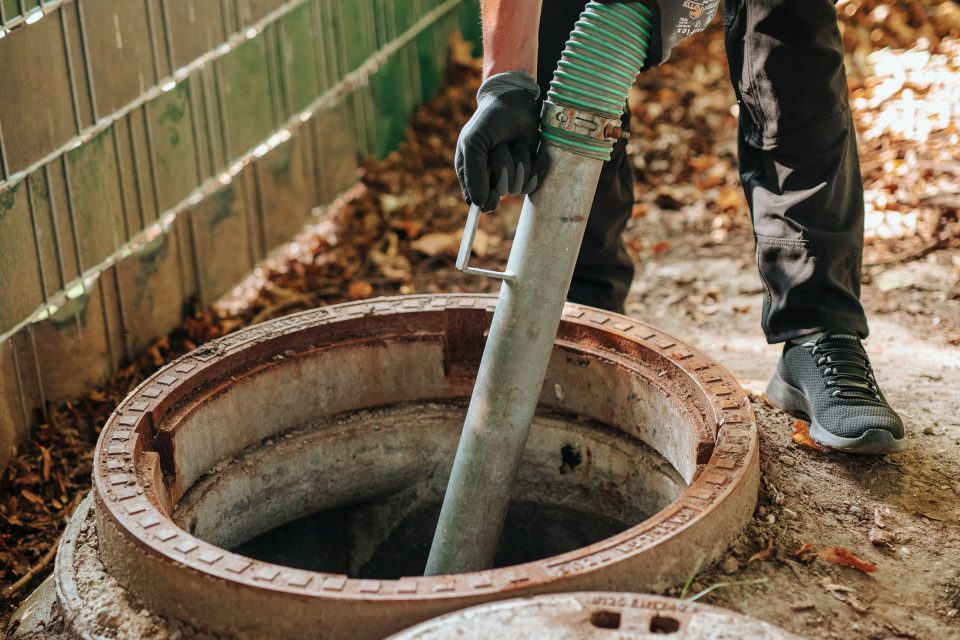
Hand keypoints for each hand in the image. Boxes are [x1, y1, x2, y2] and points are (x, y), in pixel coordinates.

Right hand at [455, 74, 548, 211]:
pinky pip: (535, 182)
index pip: (477, 200)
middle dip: (503, 167)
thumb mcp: (474, 143)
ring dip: (519, 161)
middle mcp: (490, 177)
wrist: (514, 102)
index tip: (492, 195)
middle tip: (500, 146)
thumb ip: (473, 175)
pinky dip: (536, 165)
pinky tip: (530, 147)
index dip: (486, 197)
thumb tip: (478, 205)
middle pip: (501, 192)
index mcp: (471, 173)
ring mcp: (511, 174)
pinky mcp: (529, 170)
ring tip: (514, 142)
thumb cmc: (489, 121)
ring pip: (519, 186)